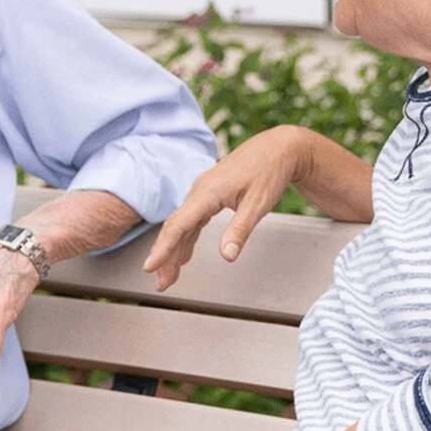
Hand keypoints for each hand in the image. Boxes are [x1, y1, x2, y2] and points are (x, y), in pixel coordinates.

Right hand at [142, 126, 308, 290]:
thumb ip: (239, 230)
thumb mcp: (258, 204)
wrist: (280, 147)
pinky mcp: (210, 194)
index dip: (163, 248)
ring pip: (183, 224)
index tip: (151, 266)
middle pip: (176, 227)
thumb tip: (226, 256)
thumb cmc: (269, 171)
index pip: (179, 224)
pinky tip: (184, 255)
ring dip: (175, 250)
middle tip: (161, 282)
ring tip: (168, 275)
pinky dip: (187, 238)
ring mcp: (204, 192)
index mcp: (208, 192)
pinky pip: (192, 219)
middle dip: (166, 256)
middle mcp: (200, 190)